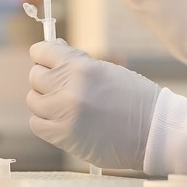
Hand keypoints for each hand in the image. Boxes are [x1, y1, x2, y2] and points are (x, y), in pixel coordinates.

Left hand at [27, 39, 160, 170]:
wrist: (153, 132)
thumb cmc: (134, 98)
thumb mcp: (105, 69)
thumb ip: (76, 61)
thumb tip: (52, 49)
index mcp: (81, 67)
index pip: (41, 52)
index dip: (43, 56)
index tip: (47, 61)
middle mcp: (69, 88)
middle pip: (35, 77)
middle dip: (46, 80)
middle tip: (62, 87)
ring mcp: (64, 113)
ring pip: (34, 101)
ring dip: (46, 102)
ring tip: (65, 106)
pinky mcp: (63, 136)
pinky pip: (37, 124)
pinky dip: (45, 122)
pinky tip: (62, 121)